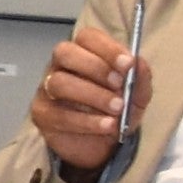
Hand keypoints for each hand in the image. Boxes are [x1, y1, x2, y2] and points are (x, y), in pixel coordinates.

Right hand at [31, 25, 152, 182]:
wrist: (101, 145)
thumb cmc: (115, 110)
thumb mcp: (136, 95)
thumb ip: (140, 78)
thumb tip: (138, 63)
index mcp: (83, 53)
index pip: (87, 38)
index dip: (107, 48)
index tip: (128, 63)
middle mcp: (60, 66)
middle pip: (65, 53)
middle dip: (95, 67)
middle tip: (119, 85)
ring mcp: (47, 89)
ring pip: (60, 83)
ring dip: (94, 96)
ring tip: (117, 109)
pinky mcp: (42, 114)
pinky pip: (60, 114)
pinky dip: (88, 121)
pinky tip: (107, 125)